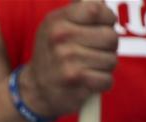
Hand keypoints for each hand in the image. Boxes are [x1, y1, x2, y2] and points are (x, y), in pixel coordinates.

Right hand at [19, 1, 118, 117]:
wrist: (34, 89)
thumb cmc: (53, 54)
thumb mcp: (56, 26)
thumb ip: (79, 9)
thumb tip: (100, 1)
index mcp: (57, 21)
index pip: (97, 10)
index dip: (107, 19)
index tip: (100, 27)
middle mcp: (60, 39)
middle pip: (110, 37)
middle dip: (107, 48)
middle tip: (91, 53)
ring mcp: (67, 61)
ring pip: (111, 60)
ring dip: (103, 67)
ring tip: (87, 68)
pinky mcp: (75, 81)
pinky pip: (107, 80)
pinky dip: (101, 83)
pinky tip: (87, 82)